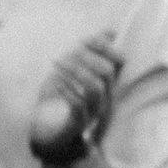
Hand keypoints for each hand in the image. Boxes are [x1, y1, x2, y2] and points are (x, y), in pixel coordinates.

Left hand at [30, 32, 118, 159]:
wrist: (49, 135)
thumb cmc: (59, 101)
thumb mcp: (69, 74)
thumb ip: (84, 55)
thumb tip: (107, 32)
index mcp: (106, 84)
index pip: (118, 61)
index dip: (104, 47)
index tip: (85, 39)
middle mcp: (105, 97)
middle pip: (106, 72)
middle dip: (87, 58)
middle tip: (67, 52)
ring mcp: (93, 111)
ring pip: (95, 87)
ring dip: (76, 72)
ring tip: (57, 64)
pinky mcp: (79, 122)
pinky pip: (78, 104)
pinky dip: (66, 90)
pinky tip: (54, 82)